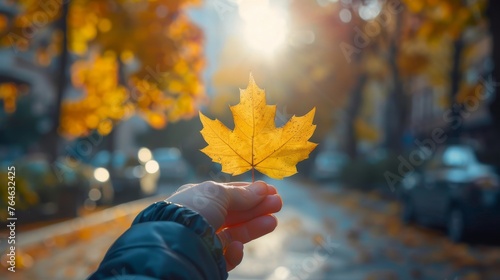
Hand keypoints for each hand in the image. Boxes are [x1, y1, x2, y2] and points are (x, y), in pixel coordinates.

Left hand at [166, 181, 281, 270]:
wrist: (174, 244)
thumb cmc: (193, 211)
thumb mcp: (218, 193)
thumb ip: (242, 194)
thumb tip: (262, 189)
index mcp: (198, 198)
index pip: (228, 193)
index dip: (250, 191)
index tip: (270, 190)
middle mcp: (200, 217)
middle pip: (235, 213)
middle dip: (257, 207)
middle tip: (278, 203)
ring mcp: (204, 239)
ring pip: (235, 233)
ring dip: (254, 226)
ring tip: (273, 221)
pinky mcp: (208, 259)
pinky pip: (226, 255)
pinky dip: (234, 251)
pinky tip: (238, 246)